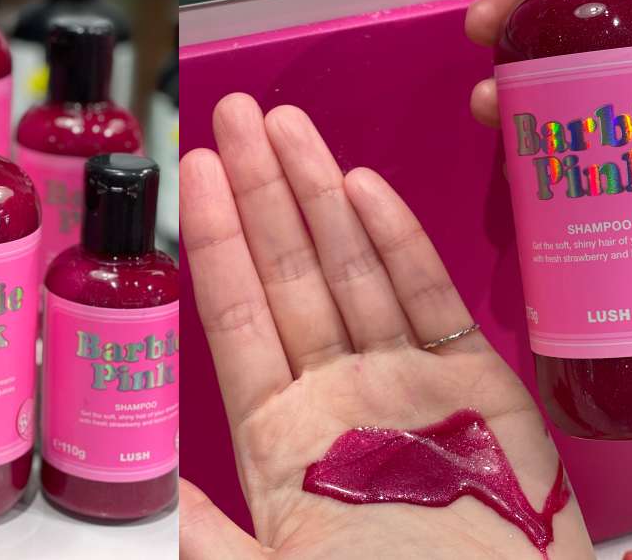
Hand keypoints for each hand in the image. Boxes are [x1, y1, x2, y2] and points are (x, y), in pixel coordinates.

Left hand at [178, 94, 592, 559]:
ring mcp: (405, 384)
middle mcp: (338, 395)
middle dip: (264, 192)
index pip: (237, 314)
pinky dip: (400, 244)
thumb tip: (155, 492)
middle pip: (290, 273)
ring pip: (354, 270)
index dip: (218, 240)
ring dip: (320, 197)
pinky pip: (431, 302)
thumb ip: (211, 536)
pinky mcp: (476, 387)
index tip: (198, 171)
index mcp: (281, 436)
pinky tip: (363, 188)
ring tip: (290, 128)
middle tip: (239, 114)